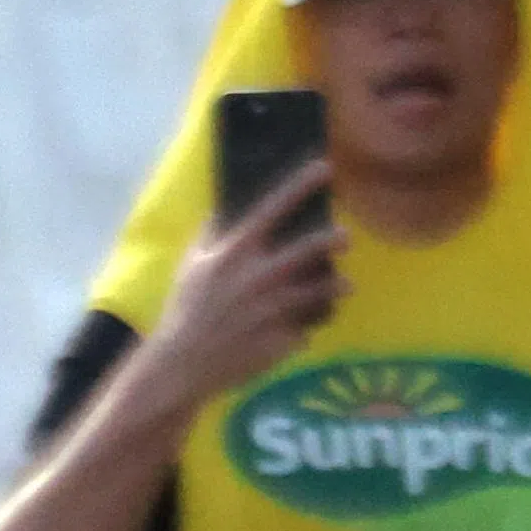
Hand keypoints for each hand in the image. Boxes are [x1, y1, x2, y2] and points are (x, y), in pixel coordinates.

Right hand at [142, 164, 344, 406]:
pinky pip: (311, 324)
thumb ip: (212, 232)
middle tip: (346, 236)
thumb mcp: (192, 264)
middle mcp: (258, 277)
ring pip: (320, 290)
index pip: (272, 209)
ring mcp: (274, 309)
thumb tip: (226, 204)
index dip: (300, 186)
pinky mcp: (284, 339)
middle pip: (308, 249)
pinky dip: (315, 320)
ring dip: (334, 286)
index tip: (325, 168)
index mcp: (234, 253)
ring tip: (343, 284)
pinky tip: (316, 319)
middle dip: (331, 239)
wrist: (184, 363)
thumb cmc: (186, 309)